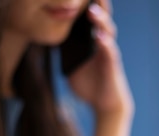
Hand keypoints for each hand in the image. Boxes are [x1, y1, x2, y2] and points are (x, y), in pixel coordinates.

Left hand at [67, 0, 132, 116]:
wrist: (104, 103)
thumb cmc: (89, 83)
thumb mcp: (71, 65)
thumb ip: (63, 52)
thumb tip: (45, 42)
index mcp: (92, 40)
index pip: (89, 18)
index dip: (84, 5)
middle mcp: (103, 42)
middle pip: (101, 18)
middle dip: (97, 5)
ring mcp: (108, 52)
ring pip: (107, 32)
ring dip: (100, 21)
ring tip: (92, 11)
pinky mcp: (112, 66)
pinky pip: (110, 52)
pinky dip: (106, 44)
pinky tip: (100, 37)